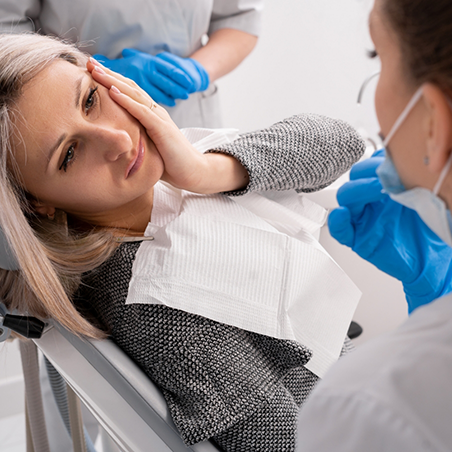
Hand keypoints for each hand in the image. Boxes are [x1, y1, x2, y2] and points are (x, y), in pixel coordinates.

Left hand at [87, 59, 247, 193]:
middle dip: (108, 74)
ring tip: (96, 71)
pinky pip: (142, 112)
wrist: (191, 171)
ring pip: (133, 94)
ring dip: (113, 81)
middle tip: (89, 62)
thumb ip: (133, 137)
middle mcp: (155, 112)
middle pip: (129, 87)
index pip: (128, 92)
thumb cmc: (169, 163)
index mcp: (150, 115)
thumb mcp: (146, 146)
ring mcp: (159, 118)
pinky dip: (126, 101)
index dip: (110, 80)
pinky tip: (112, 92)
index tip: (91, 72)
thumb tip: (113, 140)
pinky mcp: (162, 129)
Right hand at [328, 150, 451, 311]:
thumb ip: (411, 179)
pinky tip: (342, 214)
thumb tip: (405, 160)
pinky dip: (337, 221)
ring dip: (357, 190)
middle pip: (354, 178)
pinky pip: (339, 230)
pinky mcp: (358, 239)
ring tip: (376, 190)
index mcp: (385, 187)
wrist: (432, 259)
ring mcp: (363, 218)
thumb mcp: (425, 197)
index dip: (376, 161)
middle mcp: (371, 200)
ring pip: (345, 198)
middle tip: (385, 176)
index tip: (391, 160)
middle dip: (366, 172)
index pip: (370, 166)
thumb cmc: (430, 229)